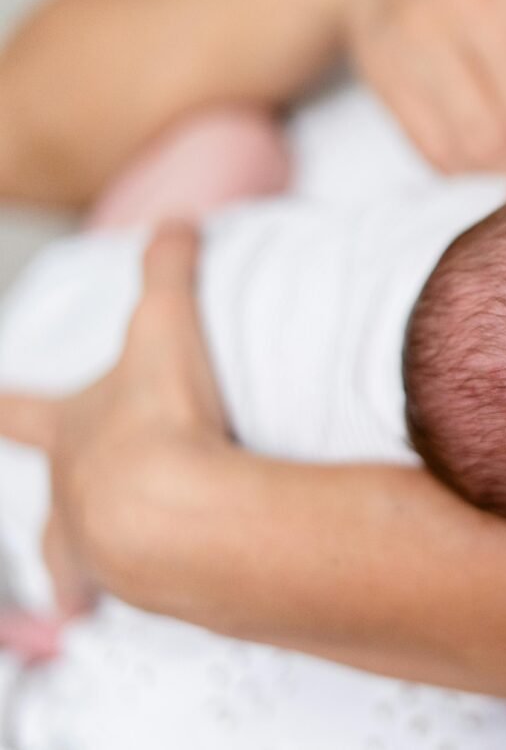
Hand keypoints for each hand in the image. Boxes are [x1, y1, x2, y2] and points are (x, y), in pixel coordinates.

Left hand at [0, 224, 227, 616]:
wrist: (177, 511)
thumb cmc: (159, 416)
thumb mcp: (166, 322)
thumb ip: (169, 266)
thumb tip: (178, 219)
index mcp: (70, 431)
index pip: (17, 412)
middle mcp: (74, 494)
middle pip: (48, 508)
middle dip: (50, 518)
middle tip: (41, 538)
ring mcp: (103, 547)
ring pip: (80, 563)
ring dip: (81, 570)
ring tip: (79, 596)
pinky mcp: (148, 586)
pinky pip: (142, 590)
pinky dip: (147, 589)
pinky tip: (163, 593)